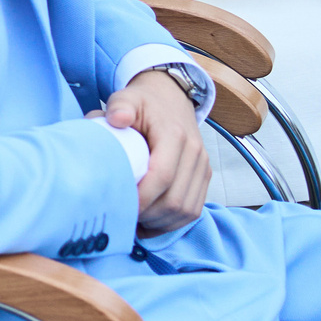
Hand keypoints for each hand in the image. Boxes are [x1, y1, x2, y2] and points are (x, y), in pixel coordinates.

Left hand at [110, 68, 207, 232]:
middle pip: (175, 199)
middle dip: (148, 214)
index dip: (142, 197)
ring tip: (134, 222)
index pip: (162, 175)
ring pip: (187, 209)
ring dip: (160, 222)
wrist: (170, 98)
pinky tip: (150, 223)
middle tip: (122, 216)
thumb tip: (116, 119)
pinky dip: (173, 222)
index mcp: (174, 135)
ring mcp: (203, 167)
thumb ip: (119, 106)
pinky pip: (194, 209)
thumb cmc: (143, 102)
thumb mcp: (127, 97)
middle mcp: (194, 153)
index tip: (119, 205)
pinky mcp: (204, 177)